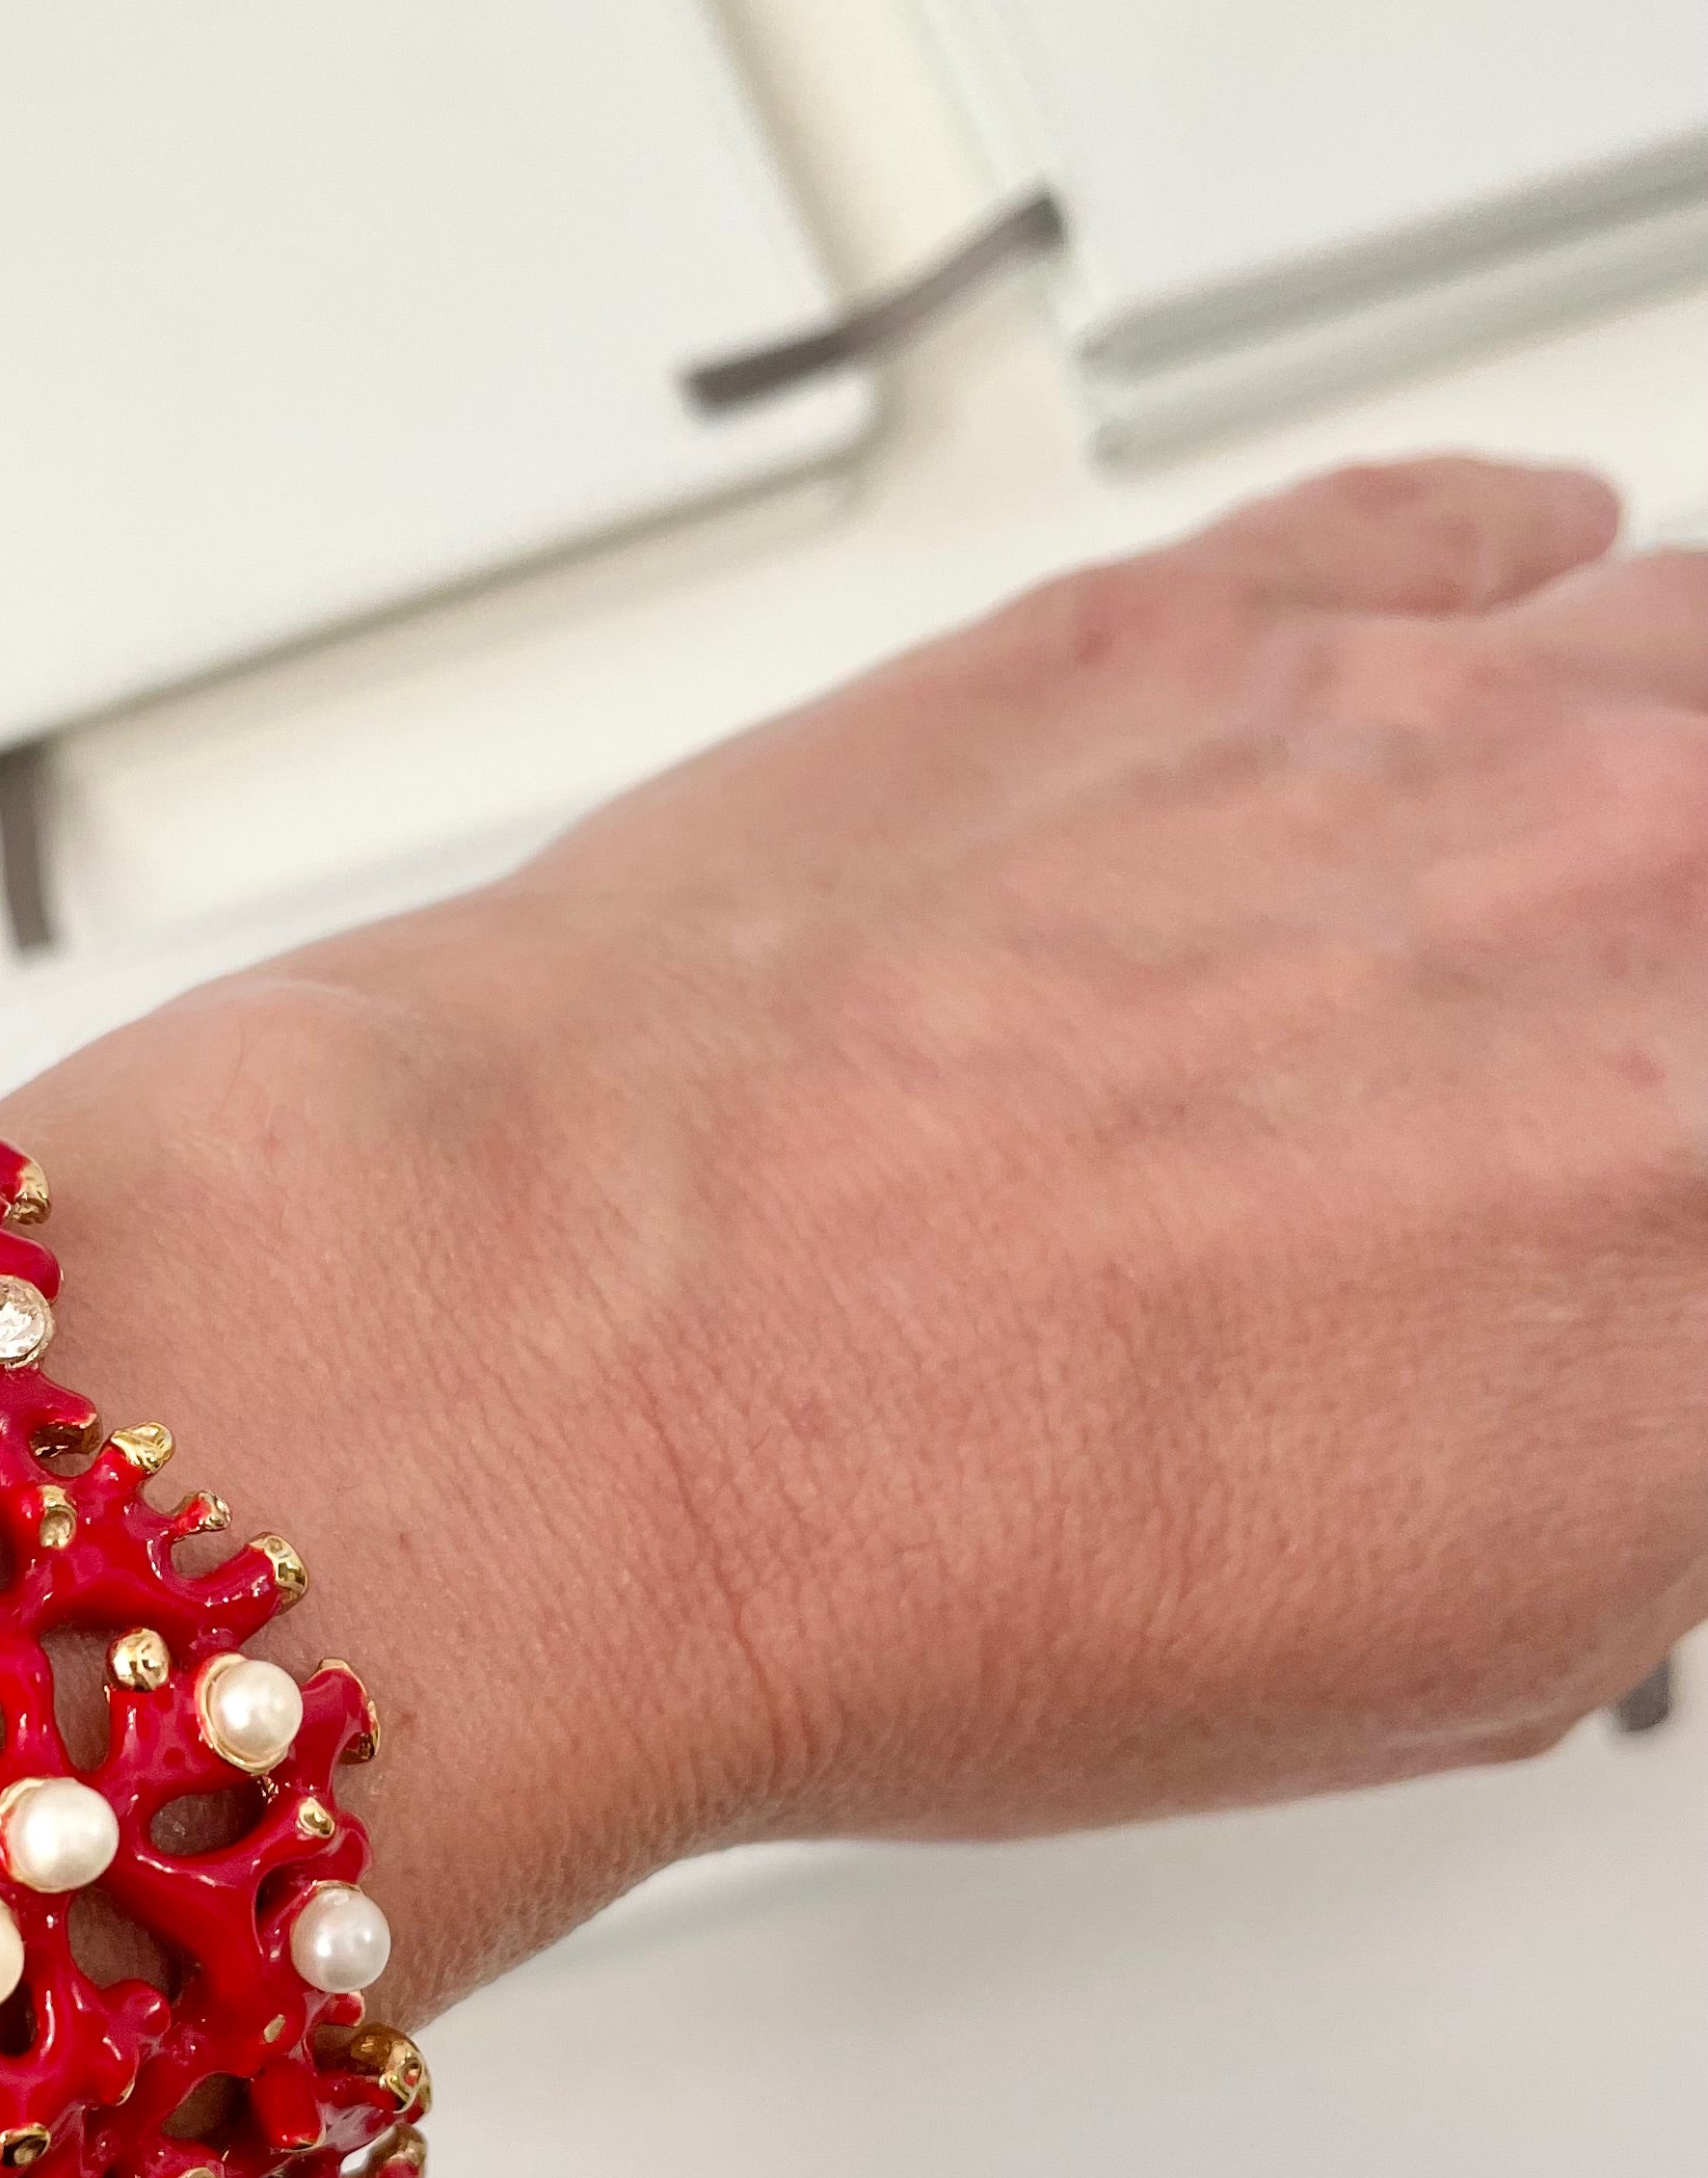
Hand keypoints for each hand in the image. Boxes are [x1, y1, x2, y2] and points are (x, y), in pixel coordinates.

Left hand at [22, 457, 1707, 1999]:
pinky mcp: (1214, 614)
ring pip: (1692, 661)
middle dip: (1654, 1016)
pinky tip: (1479, 651)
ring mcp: (1447, 741)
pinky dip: (1509, 580)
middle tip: (1568, 1085)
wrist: (581, 1349)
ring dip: (1639, 784)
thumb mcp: (1428, 1652)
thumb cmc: (919, 1529)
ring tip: (1547, 897)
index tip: (1623, 1254)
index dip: (1662, 1229)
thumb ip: (1634, 1455)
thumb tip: (1644, 1359)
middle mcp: (1649, 935)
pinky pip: (1480, 525)